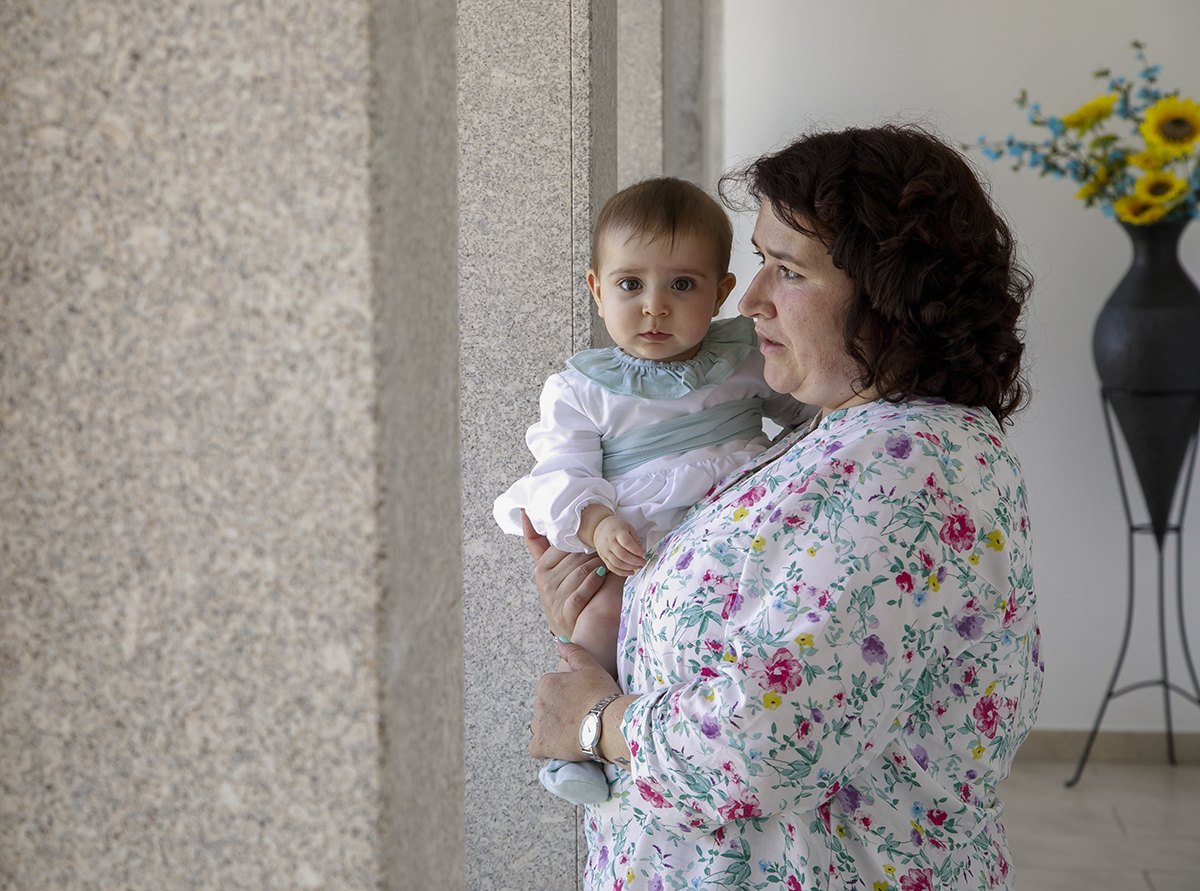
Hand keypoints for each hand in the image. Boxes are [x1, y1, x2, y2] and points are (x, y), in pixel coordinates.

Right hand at [522, 511, 611, 639]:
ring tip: (610, 561)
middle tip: (609, 547)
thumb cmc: (564, 595)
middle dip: (595, 552)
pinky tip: (604, 576)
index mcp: (541, 568)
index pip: (563, 546)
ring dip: (599, 565)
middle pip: (575, 558)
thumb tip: (525, 513)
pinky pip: (581, 592)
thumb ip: (538, 542)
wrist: (573, 631)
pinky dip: (595, 583)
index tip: (596, 538)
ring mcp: (554, 598)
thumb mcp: (551, 569)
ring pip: (580, 572)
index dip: (583, 541)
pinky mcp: (565, 612)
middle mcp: (545, 582)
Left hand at [530, 641, 623, 760]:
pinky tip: (561, 746)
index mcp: (547, 683)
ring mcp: (538, 725)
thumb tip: (560, 641)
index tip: (580, 701)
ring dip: (553, 729)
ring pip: (541, 726)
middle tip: (580, 716)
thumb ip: (573, 652)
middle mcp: (539, 702)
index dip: (566, 695)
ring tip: (574, 732)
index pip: (550, 688)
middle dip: (559, 711)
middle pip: (546, 707)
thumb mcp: (591, 667)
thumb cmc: (602, 694)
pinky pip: (537, 748)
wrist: (608, 724)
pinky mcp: (541, 745)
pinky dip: (546, 748)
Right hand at [593, 516, 645, 576]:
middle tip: (643, 562)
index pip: (626, 542)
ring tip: (638, 566)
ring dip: (630, 567)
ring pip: (618, 563)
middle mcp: (609, 542)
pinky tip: (630, 572)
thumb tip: (640, 554)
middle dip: (635, 561)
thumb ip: (635, 540)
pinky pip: (613, 568)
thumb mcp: (628, 528)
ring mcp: (605, 551)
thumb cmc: (616, 528)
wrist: (600, 529)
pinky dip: (622, 572)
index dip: (636, 550)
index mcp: (617, 532)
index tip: (643, 553)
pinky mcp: (603, 558)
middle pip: (622, 555)